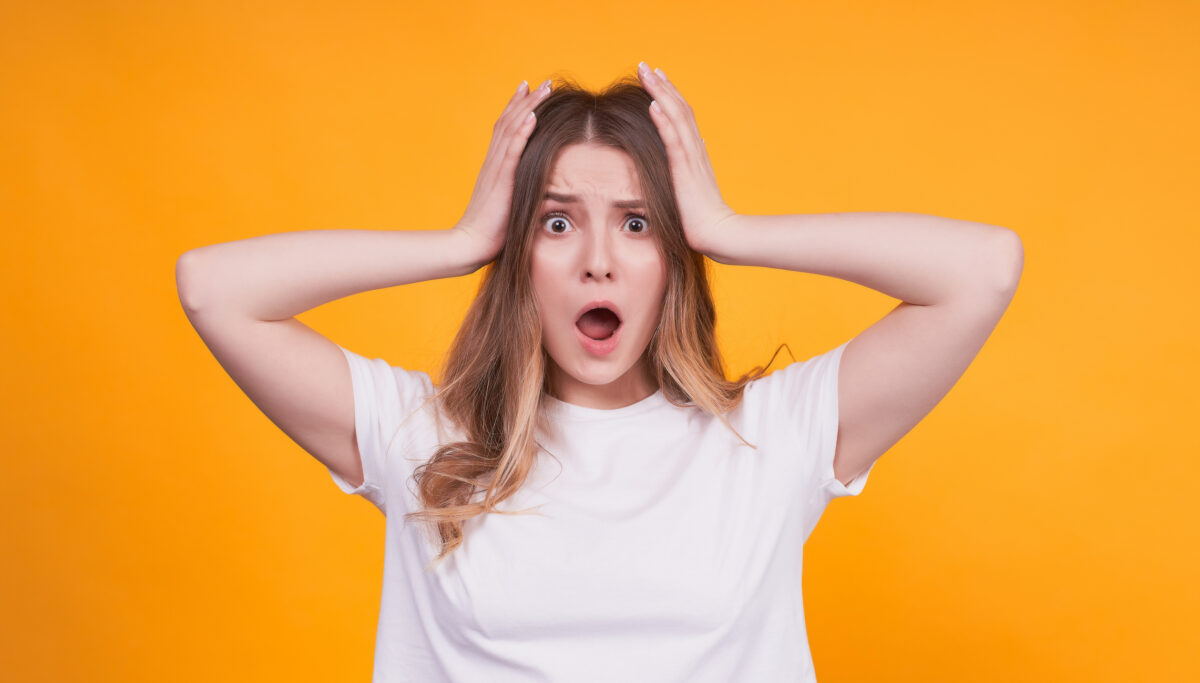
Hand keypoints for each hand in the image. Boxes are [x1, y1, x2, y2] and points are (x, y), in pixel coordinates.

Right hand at [452, 78, 552, 264]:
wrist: (470, 245)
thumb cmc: (491, 232)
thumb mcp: (508, 205)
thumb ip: (518, 191)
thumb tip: (536, 191)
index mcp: (494, 166)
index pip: (505, 129)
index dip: (517, 108)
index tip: (529, 90)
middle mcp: (493, 162)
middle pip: (509, 121)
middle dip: (526, 100)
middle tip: (542, 82)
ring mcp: (496, 169)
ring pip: (511, 129)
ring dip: (528, 107)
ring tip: (543, 89)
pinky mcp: (501, 180)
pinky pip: (512, 150)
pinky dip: (522, 131)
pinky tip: (533, 115)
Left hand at [637, 62, 737, 255]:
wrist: (717, 233)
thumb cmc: (704, 215)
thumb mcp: (696, 183)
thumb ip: (695, 162)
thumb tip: (700, 143)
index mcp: (696, 152)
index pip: (682, 115)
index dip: (669, 94)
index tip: (656, 77)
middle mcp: (695, 149)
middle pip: (679, 108)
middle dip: (661, 85)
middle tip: (646, 65)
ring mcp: (691, 158)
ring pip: (677, 117)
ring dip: (661, 93)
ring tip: (647, 74)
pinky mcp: (686, 170)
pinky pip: (674, 140)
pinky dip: (664, 121)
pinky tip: (653, 104)